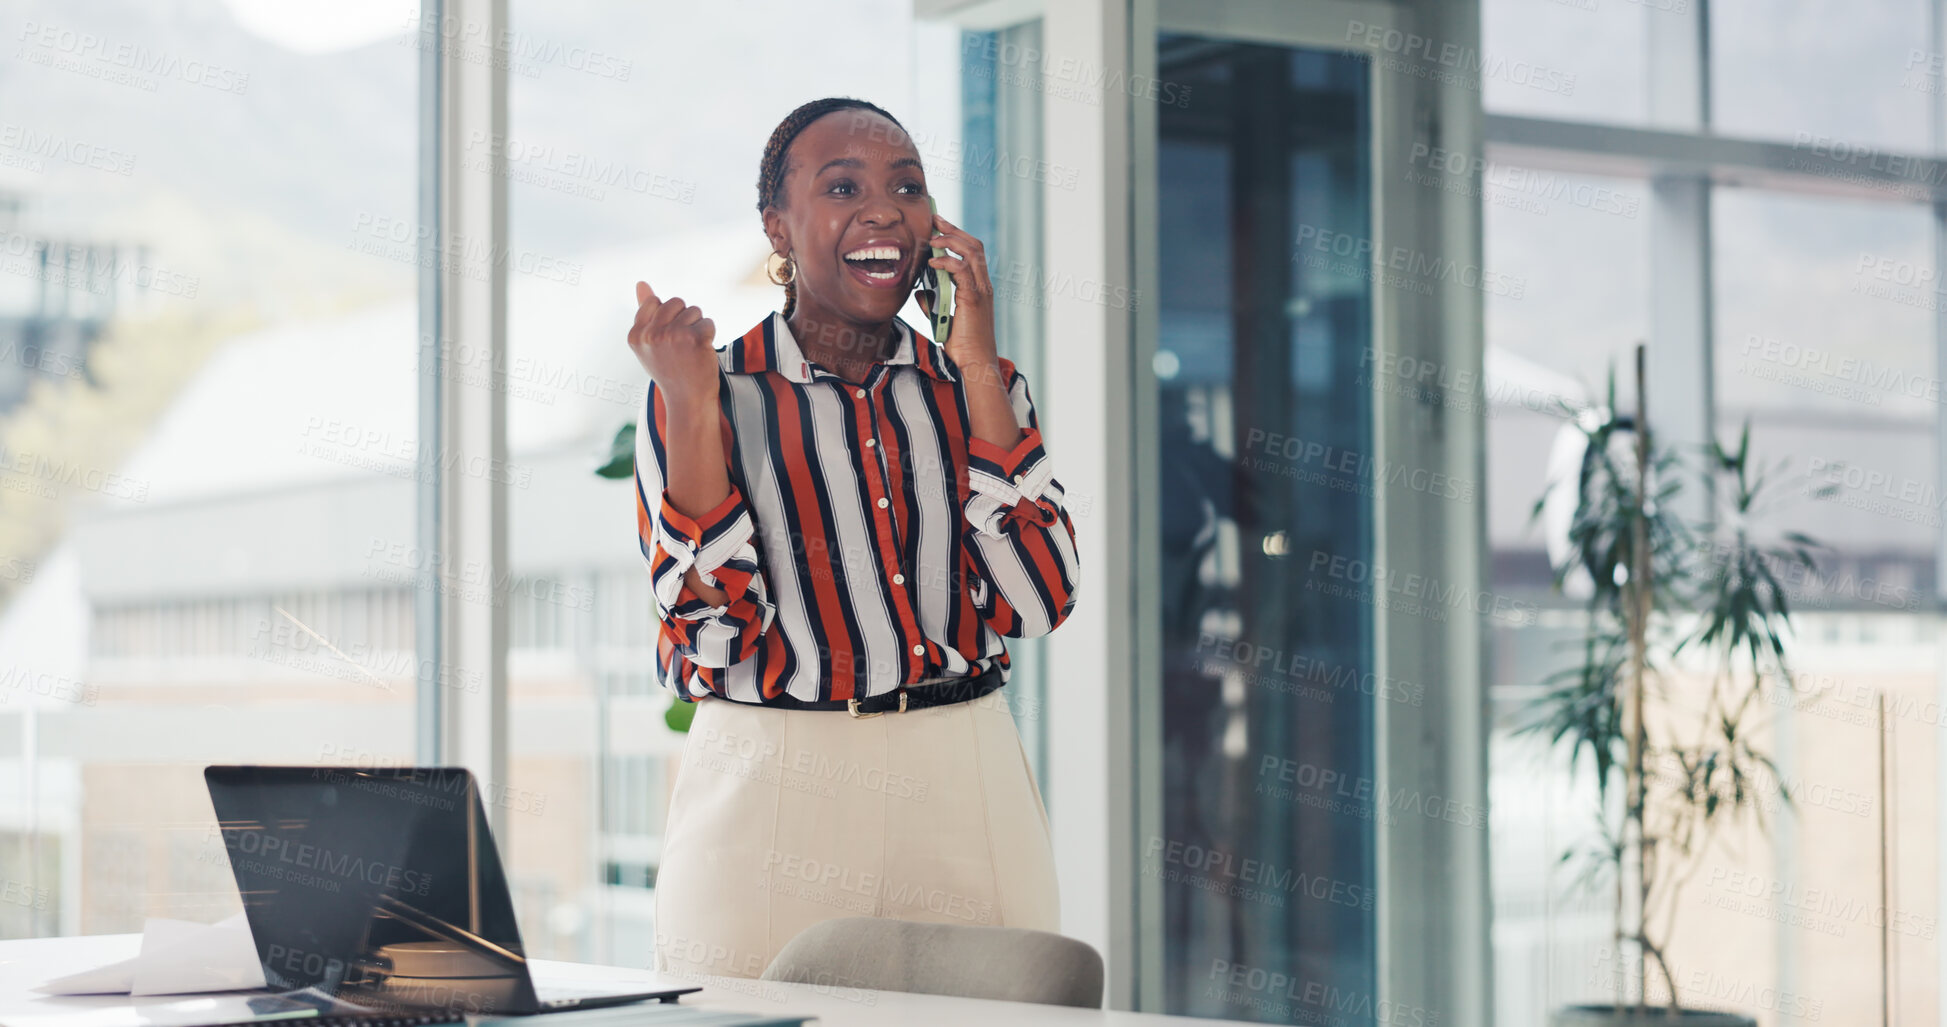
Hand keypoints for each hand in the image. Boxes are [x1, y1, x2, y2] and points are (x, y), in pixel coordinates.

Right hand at [628, 281, 718, 407]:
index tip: (668, 341)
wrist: (688, 400)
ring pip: (694, 310)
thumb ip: (645, 312)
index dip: (667, 318)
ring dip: (697, 327)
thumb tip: (641, 283)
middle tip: (682, 346)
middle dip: (684, 319)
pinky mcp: (695, 338)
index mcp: (636, 335)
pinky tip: (702, 352)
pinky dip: (709, 335)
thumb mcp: (650, 344)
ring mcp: (673, 336)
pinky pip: (708, 322)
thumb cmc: (670, 370)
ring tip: (692, 350)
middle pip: (675, 302)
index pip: (654, 302)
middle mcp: (651, 334)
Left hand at [920, 213, 997, 374]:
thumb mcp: (942, 317)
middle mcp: (983, 283)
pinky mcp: (974, 298)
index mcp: (979, 285)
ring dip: (950, 241)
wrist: (974, 361)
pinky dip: (946, 262)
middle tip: (935, 220)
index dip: (957, 235)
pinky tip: (932, 262)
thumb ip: (932, 302)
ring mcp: (981, 289)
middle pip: (973, 245)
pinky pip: (961, 271)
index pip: (972, 251)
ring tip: (932, 239)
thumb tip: (919, 291)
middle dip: (953, 229)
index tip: (939, 226)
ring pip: (971, 252)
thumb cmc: (961, 343)